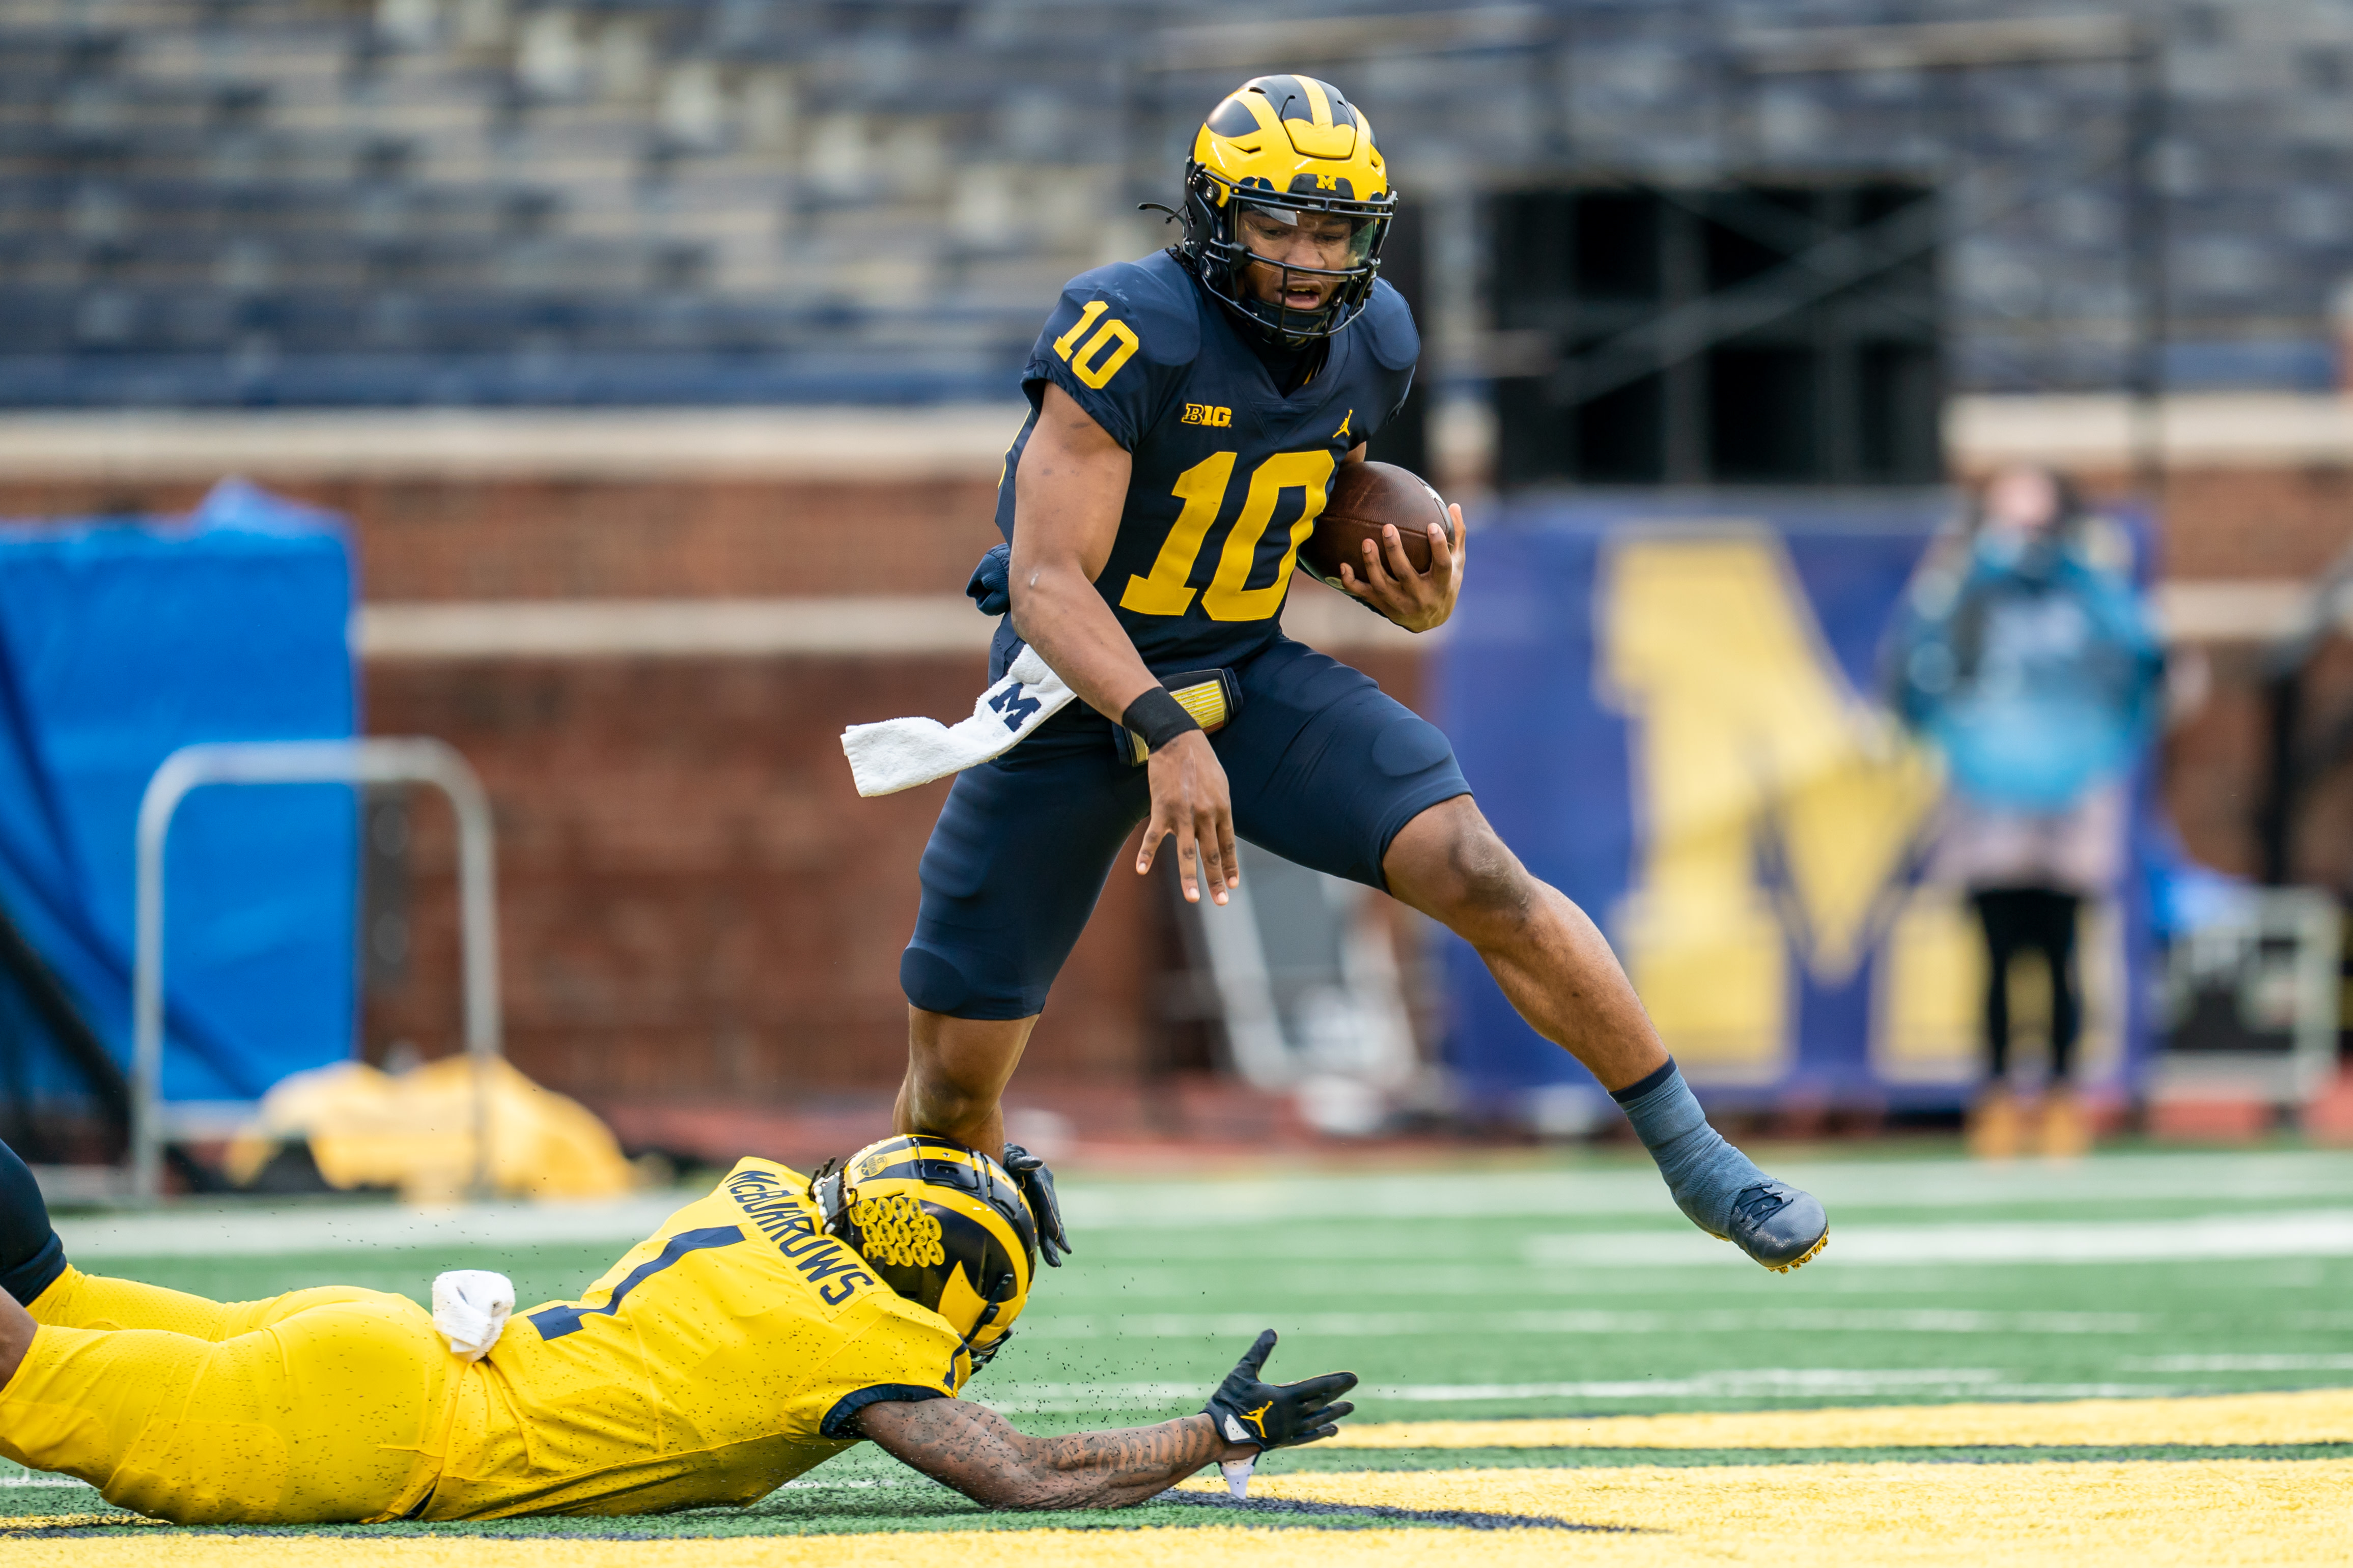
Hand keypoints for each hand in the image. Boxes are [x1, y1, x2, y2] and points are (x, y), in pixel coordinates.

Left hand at [1001, 1143, 1071, 1266]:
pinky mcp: (1037, 1206)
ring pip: (1049, 1222)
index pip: (1045, 1200)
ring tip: (1056, 1261)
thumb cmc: (1007, 1156)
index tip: (1055, 1234)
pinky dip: (1049, 1237)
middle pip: (1050, 1216)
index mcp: (1040, 1179)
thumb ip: (1023, 1162)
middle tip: (1060, 1254)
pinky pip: (1044, 1223)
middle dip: (1055, 1237)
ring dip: (1054, 1242)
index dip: (1050, 1216)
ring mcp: (1042, 1199)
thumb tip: (1038, 1162)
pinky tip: (1055, 1250)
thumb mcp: (1013, 1157)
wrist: (1007, 1156)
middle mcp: (1045, 1191)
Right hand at [1136, 729, 1235, 905]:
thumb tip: (1220, 832)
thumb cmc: (1201, 762)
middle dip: (1216, 880)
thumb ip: (1220, 810)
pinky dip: (1147, 854)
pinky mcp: (1162, 809)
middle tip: (1221, 902)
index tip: (1231, 886)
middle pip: (1211, 854)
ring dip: (1190, 877)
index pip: (1227, 845)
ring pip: (1187, 852)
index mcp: (1222, 809)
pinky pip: (1153, 836)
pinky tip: (1141, 870)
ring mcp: (1183, 813)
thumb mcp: (1220, 785)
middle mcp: (1206, 814)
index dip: (1230, 867)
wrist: (1177, 739)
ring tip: (1193, 898)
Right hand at [1201, 1330, 1356, 1450]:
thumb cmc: (1229, 1401)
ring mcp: (1289, 1431)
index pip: (1318, 1387)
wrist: (1219, 1435)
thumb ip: (1259, 1351)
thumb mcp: (1243, 1371)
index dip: (1336, 1381)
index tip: (1353, 1377)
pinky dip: (1321, 1433)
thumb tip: (1272, 1331)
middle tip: (1354, 1384)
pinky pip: (1308, 1437)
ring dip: (1335, 1413)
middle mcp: (1292, 1416)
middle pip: (1322, 1403)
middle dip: (1338, 1393)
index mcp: (1285, 1398)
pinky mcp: (1283, 1442)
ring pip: (1318, 1421)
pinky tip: (1332, 1430)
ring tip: (1349, 1407)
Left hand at [1336, 502, 1466, 632]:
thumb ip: (1456, 536)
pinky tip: (1343, 565)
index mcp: (1442, 584)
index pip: (1442, 566)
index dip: (1438, 547)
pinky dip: (1351, 582)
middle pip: (1405, 574)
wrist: (1430, 621)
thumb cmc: (1444, 585)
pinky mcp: (1384, 606)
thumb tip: (1454, 506)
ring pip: (1382, 585)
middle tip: (1387, 527)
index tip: (1432, 525)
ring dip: (1372, 563)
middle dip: (1394, 551)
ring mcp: (1400, 604)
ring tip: (1366, 542)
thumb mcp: (1457, 564)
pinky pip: (1364, 595)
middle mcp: (1421, 597)